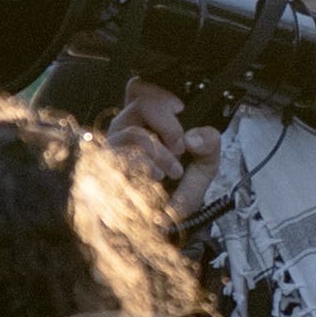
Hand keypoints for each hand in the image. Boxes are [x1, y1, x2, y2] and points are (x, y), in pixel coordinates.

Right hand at [97, 78, 203, 204]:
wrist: (165, 228)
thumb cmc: (178, 193)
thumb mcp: (205, 165)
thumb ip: (209, 144)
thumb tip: (194, 136)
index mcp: (146, 123)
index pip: (139, 89)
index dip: (158, 91)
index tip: (180, 108)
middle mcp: (125, 132)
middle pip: (139, 104)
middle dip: (168, 123)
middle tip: (180, 146)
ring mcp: (113, 151)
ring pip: (132, 131)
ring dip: (160, 150)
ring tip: (172, 170)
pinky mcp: (106, 171)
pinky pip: (123, 156)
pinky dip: (146, 165)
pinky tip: (155, 178)